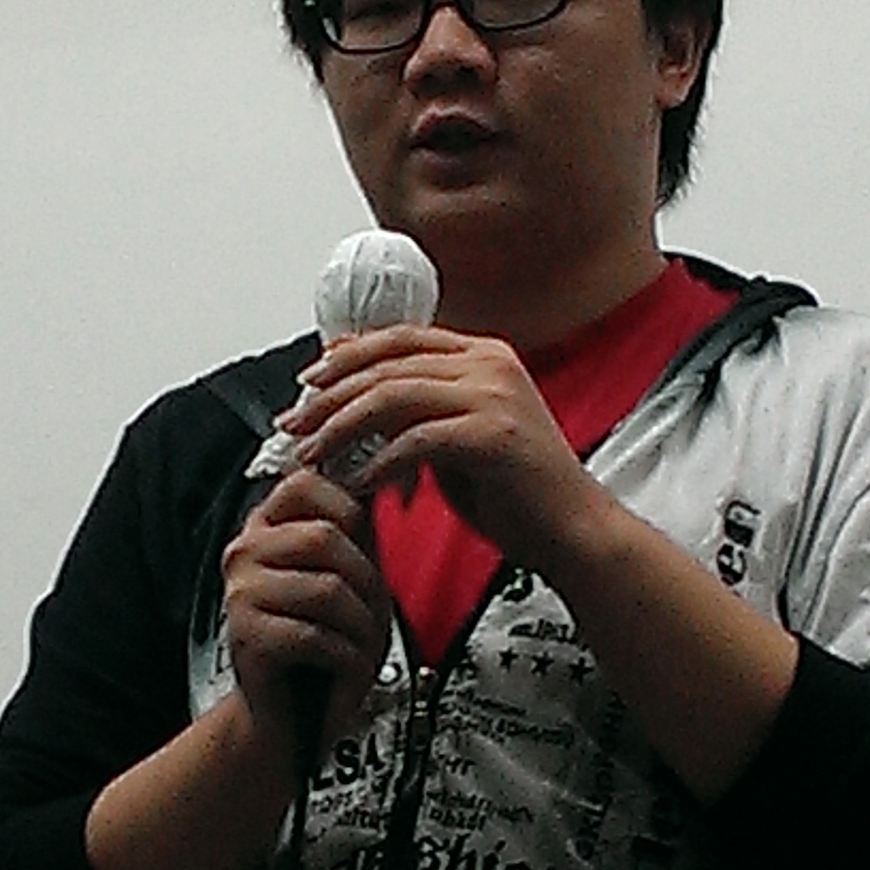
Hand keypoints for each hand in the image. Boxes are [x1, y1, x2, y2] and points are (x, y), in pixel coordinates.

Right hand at [222, 463, 391, 760]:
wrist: (288, 719)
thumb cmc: (321, 650)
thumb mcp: (351, 580)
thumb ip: (358, 533)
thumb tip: (383, 476)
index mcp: (265, 530)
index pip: (305, 484)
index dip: (349, 507)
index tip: (365, 539)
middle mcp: (244, 553)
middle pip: (323, 536)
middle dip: (365, 580)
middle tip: (370, 614)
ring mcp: (240, 594)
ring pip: (326, 588)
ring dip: (360, 626)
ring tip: (357, 646)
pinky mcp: (247, 637)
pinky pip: (316, 634)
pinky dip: (346, 657)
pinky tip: (342, 667)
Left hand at [280, 325, 597, 573]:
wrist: (573, 532)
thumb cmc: (516, 493)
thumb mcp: (459, 437)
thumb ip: (419, 413)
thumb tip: (357, 407)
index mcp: (483, 355)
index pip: (399, 337)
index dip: (347, 355)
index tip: (308, 380)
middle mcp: (490, 364)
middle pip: (387, 363)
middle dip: (330, 394)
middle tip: (296, 422)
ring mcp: (495, 396)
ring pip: (393, 396)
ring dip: (342, 426)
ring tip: (313, 454)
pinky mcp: (493, 435)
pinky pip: (415, 441)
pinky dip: (379, 463)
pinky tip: (359, 483)